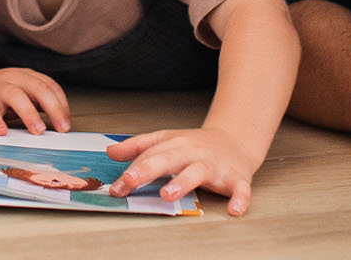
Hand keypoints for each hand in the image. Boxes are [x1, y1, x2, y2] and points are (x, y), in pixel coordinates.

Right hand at [0, 67, 69, 135]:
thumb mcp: (22, 94)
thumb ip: (38, 104)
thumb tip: (61, 124)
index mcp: (27, 76)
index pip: (50, 86)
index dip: (62, 105)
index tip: (67, 124)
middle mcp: (14, 78)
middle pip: (39, 88)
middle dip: (54, 108)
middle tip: (62, 129)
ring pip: (16, 96)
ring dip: (30, 114)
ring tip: (38, 130)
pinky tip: (2, 132)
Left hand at [103, 127, 267, 214]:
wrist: (236, 140)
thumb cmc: (198, 145)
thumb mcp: (167, 140)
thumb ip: (138, 146)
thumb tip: (111, 152)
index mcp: (175, 144)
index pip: (149, 155)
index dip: (131, 171)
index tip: (116, 187)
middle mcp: (192, 153)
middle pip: (167, 159)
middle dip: (148, 170)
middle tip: (130, 181)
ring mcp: (214, 165)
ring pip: (197, 172)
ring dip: (182, 182)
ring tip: (168, 194)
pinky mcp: (236, 177)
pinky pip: (239, 188)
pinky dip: (239, 198)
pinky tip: (234, 210)